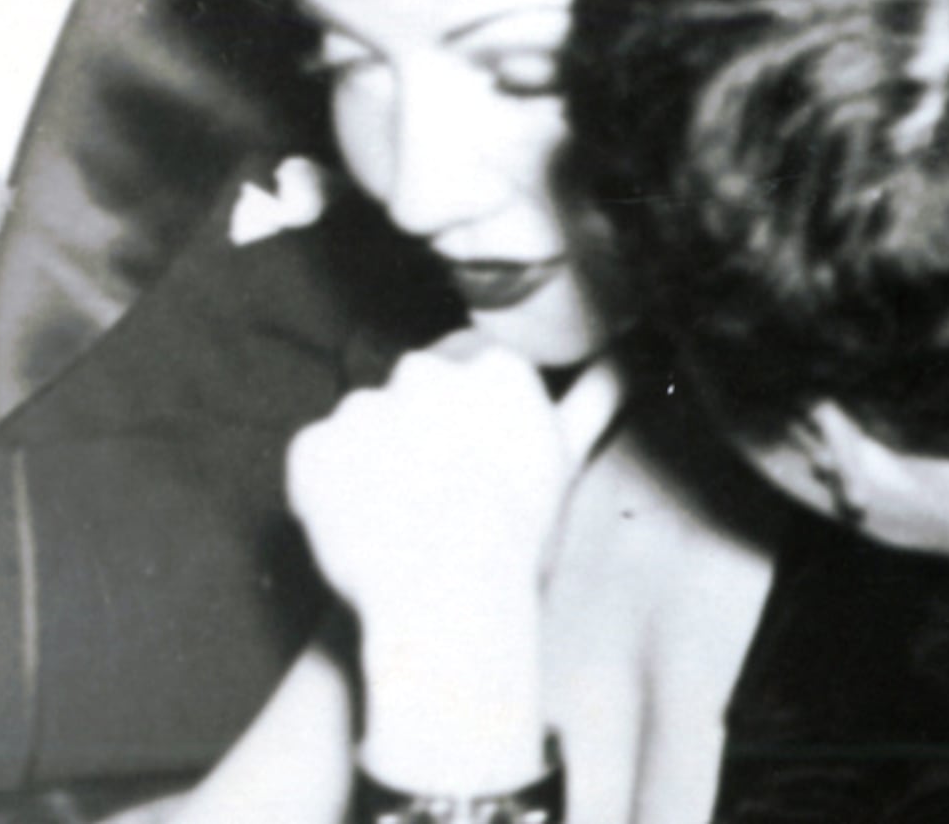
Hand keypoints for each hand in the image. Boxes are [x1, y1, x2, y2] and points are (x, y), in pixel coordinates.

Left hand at [287, 339, 620, 790]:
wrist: (445, 595)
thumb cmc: (517, 532)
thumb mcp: (567, 457)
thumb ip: (597, 395)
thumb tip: (634, 354)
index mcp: (494, 367)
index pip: (472, 372)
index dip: (471, 423)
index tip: (474, 464)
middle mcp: (427, 370)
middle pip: (416, 388)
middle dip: (420, 427)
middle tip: (435, 491)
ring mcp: (364, 405)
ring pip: (365, 420)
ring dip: (372, 454)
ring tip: (394, 515)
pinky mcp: (314, 446)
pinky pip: (316, 454)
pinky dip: (327, 483)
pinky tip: (358, 522)